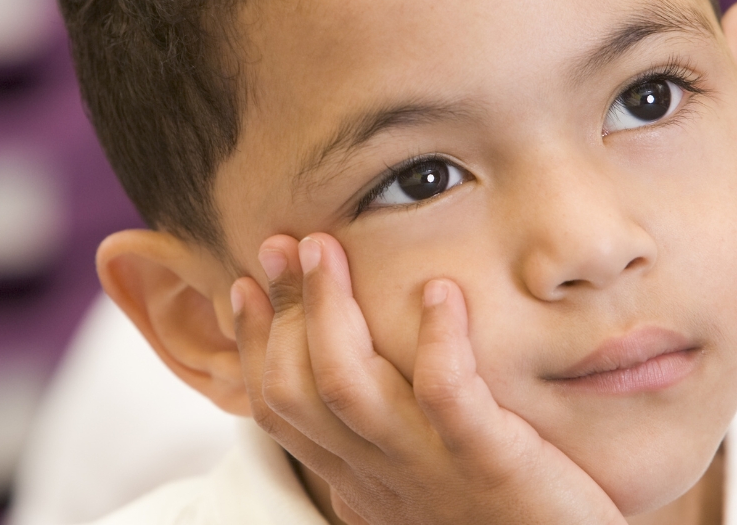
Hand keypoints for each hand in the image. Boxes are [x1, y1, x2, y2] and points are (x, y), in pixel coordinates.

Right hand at [231, 232, 627, 524]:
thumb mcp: (429, 490)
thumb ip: (389, 452)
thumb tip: (354, 406)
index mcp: (361, 481)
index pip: (280, 410)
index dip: (252, 345)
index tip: (246, 285)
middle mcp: (381, 477)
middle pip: (298, 391)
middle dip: (282, 311)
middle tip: (284, 244)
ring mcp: (431, 469)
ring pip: (348, 386)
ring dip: (329, 310)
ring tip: (329, 248)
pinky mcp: (490, 462)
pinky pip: (447, 395)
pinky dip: (437, 339)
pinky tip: (439, 291)